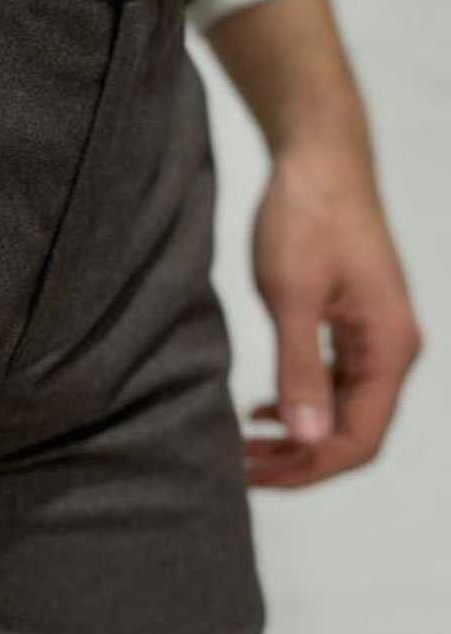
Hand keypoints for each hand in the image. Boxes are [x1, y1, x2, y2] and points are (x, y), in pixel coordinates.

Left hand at [242, 145, 422, 487]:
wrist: (320, 158)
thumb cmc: (306, 215)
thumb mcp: (291, 295)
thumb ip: (299, 368)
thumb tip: (307, 436)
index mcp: (389, 348)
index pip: (358, 440)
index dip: (307, 469)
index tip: (251, 475)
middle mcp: (394, 350)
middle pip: (353, 436)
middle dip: (299, 461)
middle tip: (238, 467)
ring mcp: (378, 339)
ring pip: (344, 415)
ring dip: (297, 438)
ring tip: (244, 446)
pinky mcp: (357, 327)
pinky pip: (338, 388)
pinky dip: (302, 408)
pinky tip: (262, 411)